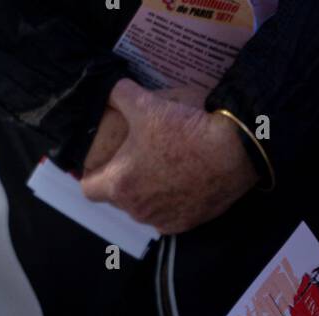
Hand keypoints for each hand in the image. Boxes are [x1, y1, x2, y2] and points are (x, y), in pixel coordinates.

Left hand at [80, 79, 257, 234]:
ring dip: (146, 193)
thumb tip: (108, 88)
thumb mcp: (145, 103)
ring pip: (143, 209)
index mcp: (120, 184)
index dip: (91, 175)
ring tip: (160, 169)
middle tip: (135, 158)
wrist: (230, 153)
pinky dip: (169, 203)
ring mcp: (162, 220)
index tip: (100, 164)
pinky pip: (167, 215)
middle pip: (118, 199)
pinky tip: (180, 183)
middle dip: (122, 181)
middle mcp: (137, 209)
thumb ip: (118, 94)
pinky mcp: (186, 224)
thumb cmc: (183, 131)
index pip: (89, 190)